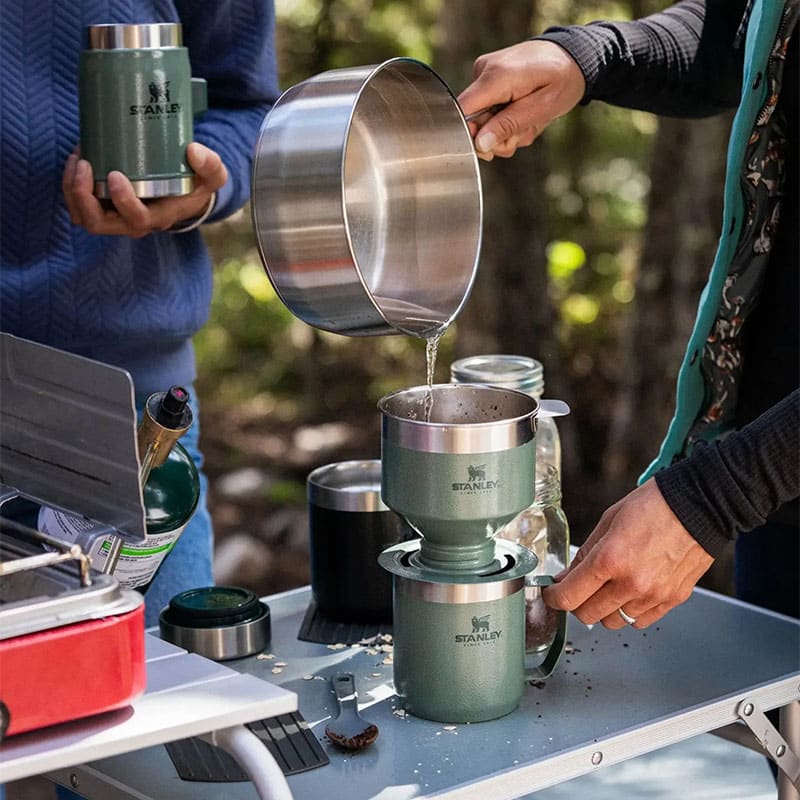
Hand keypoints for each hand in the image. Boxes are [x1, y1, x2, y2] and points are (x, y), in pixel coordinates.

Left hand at [62, 142, 226, 236]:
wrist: (185, 193)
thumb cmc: (196, 185)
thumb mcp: (213, 176)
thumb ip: (210, 165)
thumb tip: (193, 151)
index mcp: (158, 217)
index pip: (136, 219)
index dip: (122, 201)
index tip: (115, 173)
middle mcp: (133, 223)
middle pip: (98, 223)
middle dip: (83, 196)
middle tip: (83, 163)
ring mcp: (116, 217)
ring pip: (83, 215)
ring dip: (72, 189)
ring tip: (77, 158)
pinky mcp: (104, 207)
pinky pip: (79, 206)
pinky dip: (71, 185)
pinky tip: (77, 159)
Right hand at [457, 40, 585, 160]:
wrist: (572, 55)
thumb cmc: (563, 78)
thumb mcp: (542, 108)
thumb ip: (509, 125)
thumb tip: (480, 144)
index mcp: (496, 76)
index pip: (461, 111)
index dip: (470, 135)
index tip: (490, 147)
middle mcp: (484, 71)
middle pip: (472, 121)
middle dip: (496, 137)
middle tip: (521, 134)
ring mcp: (485, 73)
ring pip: (482, 119)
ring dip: (505, 129)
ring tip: (527, 120)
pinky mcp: (488, 78)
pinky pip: (488, 109)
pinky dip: (505, 118)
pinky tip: (521, 112)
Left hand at [542, 479, 713, 628]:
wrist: (701, 506)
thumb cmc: (655, 506)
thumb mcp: (608, 521)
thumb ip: (585, 554)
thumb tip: (566, 577)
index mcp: (610, 559)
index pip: (569, 597)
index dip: (553, 597)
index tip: (552, 593)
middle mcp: (631, 583)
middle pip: (588, 615)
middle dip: (576, 603)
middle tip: (578, 588)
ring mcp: (653, 595)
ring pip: (613, 622)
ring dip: (604, 609)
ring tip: (609, 587)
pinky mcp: (672, 600)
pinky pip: (640, 622)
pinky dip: (630, 612)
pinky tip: (631, 592)